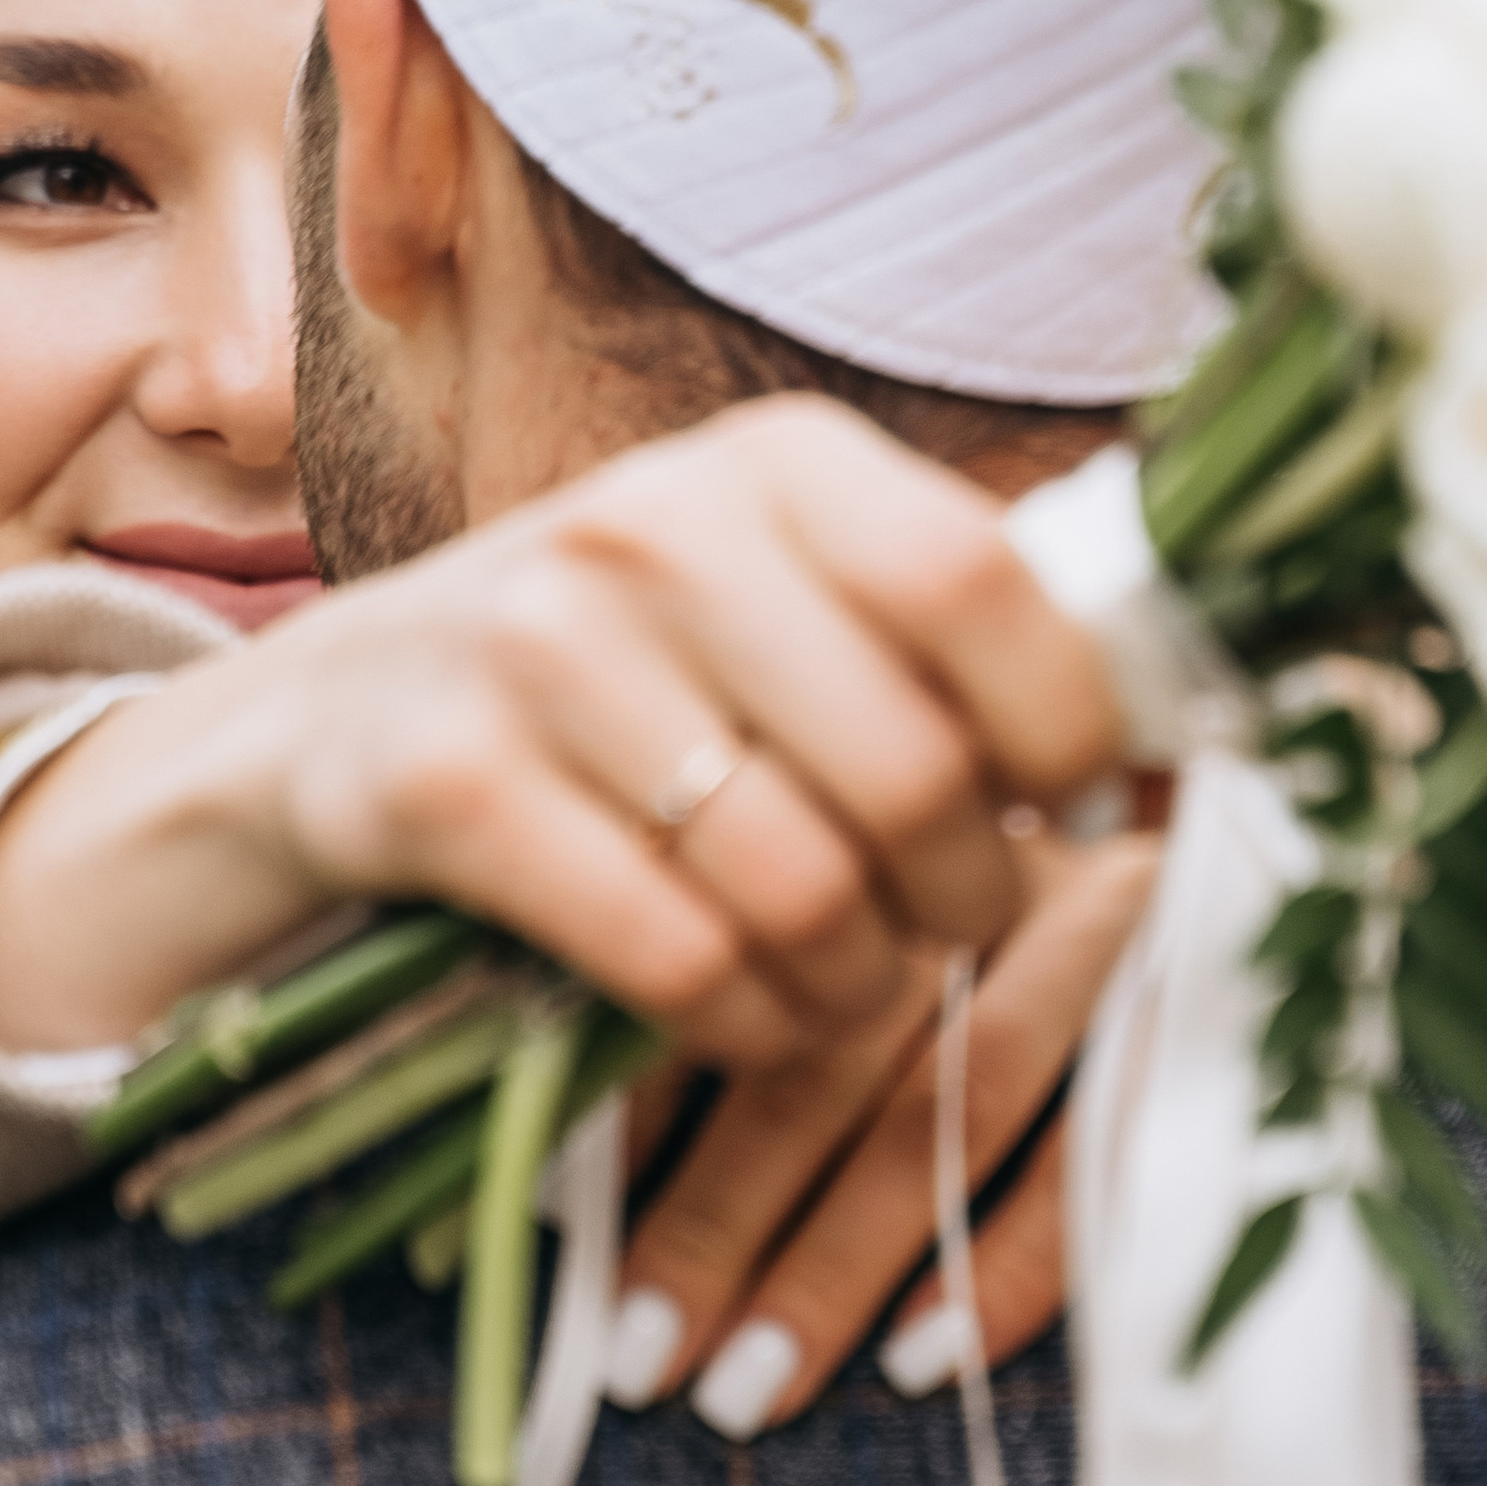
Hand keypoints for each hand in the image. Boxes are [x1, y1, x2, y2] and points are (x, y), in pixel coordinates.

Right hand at [0, 400, 1120, 1059]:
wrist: (308, 738)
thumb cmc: (601, 690)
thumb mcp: (759, 605)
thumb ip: (931, 633)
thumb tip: (1177, 696)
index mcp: (771, 462)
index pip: (991, 587)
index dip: (1065, 731)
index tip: (1060, 809)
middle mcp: (654, 522)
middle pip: (914, 769)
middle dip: (962, 901)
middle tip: (939, 932)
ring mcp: (534, 646)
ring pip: (804, 883)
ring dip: (852, 985)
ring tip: (839, 988)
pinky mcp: (443, 783)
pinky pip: (675, 955)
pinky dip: (740, 1024)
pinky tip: (738, 1018)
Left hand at [595, 824, 1159, 1434]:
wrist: (1263, 875)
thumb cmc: (994, 957)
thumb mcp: (854, 965)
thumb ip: (728, 1039)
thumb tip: (574, 1195)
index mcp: (866, 827)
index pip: (729, 973)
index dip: (639, 1119)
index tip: (568, 1257)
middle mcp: (979, 860)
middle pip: (827, 1050)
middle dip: (722, 1220)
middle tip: (646, 1363)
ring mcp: (1105, 923)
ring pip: (951, 1103)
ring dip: (838, 1260)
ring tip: (751, 1386)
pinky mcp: (1205, 1000)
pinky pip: (1097, 1149)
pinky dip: (1005, 1263)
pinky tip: (919, 1356)